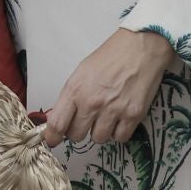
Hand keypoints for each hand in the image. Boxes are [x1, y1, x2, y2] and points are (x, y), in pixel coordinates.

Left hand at [39, 28, 173, 147]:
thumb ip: (70, 97)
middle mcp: (91, 102)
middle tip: (84, 122)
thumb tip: (60, 118)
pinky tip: (119, 119)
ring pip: (98, 139)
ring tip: (105, 116)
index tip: (52, 140)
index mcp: (75, 90)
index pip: (57, 123)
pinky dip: (118, 132)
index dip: (52, 136)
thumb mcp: (81, 73)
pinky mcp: (133, 115)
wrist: (139, 48)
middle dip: (78, 132)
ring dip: (99, 132)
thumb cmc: (109, 57)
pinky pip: (120, 138)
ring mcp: (113, 110)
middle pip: (76, 135)